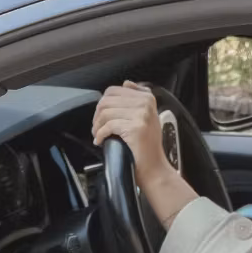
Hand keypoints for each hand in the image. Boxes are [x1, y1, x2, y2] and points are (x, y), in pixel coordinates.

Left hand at [92, 82, 196, 228]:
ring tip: (98, 135)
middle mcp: (146, 104)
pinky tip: (100, 140)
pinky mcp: (135, 128)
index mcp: (147, 98)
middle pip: (107, 100)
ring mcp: (142, 115)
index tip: (102, 117)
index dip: (103, 104)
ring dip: (97, 126)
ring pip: (106, 113)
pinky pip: (108, 126)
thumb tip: (126, 83)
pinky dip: (100, 135)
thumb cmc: (147, 147)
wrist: (154, 169)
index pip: (114, 90)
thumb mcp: (147, 116)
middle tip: (97, 128)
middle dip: (97, 115)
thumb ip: (137, 99)